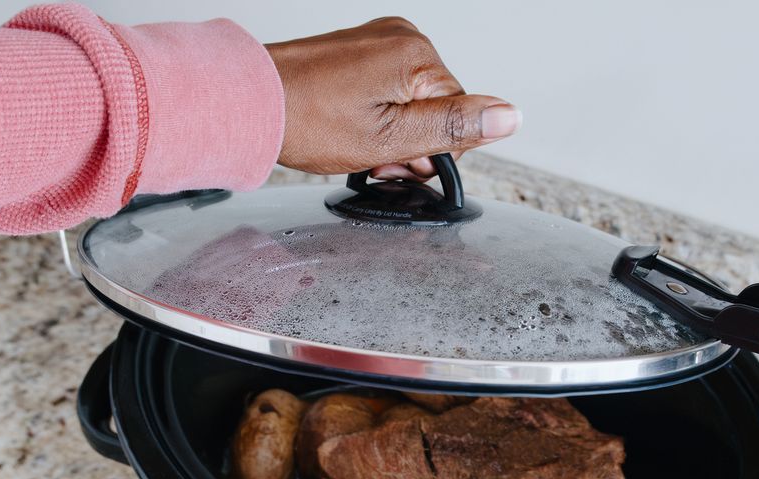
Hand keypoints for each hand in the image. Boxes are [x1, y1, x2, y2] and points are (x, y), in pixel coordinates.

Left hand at [265, 17, 520, 180]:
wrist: (248, 103)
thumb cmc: (307, 120)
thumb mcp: (390, 139)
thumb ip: (454, 127)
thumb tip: (509, 116)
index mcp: (416, 55)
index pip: (459, 115)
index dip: (431, 151)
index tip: (396, 162)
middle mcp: (400, 37)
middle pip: (436, 107)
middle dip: (411, 142)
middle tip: (372, 158)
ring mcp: (378, 40)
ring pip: (411, 102)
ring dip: (391, 133)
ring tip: (355, 144)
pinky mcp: (359, 50)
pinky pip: (387, 90)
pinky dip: (374, 115)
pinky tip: (348, 127)